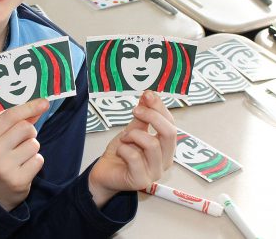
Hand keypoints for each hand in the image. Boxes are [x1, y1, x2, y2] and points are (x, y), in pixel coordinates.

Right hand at [0, 99, 48, 211]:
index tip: (44, 102)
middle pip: (25, 128)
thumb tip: (39, 105)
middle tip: (22, 142)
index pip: (10, 116)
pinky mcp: (18, 180)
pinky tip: (24, 168)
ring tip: (21, 157)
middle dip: (30, 132)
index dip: (29, 107)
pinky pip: (38, 160)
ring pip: (34, 144)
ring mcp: (4, 168)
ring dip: (32, 149)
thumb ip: (16, 122)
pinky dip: (35, 162)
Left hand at [88, 91, 175, 207]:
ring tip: (124, 137)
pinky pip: (135, 157)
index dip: (160, 108)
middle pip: (170, 133)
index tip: (147, 95)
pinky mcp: (141, 180)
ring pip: (152, 144)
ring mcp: (155, 172)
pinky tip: (120, 150)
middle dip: (152, 116)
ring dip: (134, 135)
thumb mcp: (132, 130)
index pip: (171, 124)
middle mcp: (165, 160)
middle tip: (135, 110)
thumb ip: (142, 116)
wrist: (105, 173)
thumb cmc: (121, 152)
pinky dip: (124, 149)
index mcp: (166, 147)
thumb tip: (149, 95)